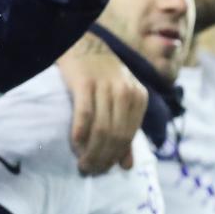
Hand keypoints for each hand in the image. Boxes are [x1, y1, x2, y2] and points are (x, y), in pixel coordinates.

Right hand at [57, 35, 147, 173]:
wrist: (82, 43)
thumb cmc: (101, 77)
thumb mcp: (119, 101)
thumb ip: (125, 132)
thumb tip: (127, 166)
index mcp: (139, 98)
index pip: (129, 136)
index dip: (116, 156)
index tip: (103, 170)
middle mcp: (126, 92)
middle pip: (116, 135)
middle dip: (103, 157)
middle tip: (89, 170)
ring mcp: (106, 87)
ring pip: (102, 129)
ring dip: (91, 151)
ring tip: (82, 163)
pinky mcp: (85, 83)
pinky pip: (85, 115)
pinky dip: (80, 133)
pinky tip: (75, 144)